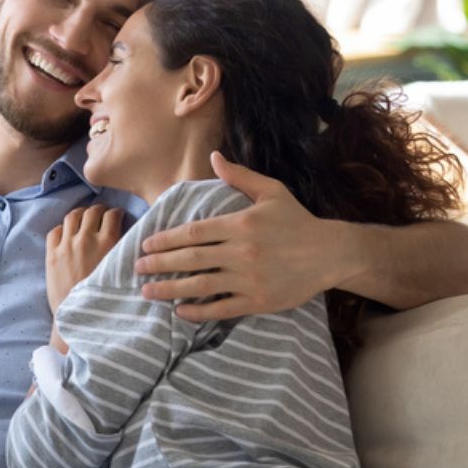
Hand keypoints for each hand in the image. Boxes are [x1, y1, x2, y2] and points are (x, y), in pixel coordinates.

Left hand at [46, 204, 124, 312]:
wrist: (80, 315)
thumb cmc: (105, 297)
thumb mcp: (121, 271)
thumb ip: (122, 251)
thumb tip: (128, 238)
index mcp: (107, 242)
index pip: (112, 214)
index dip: (116, 212)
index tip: (116, 215)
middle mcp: (85, 239)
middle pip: (92, 211)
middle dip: (99, 210)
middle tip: (101, 214)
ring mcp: (66, 246)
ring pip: (72, 216)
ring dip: (80, 214)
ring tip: (83, 218)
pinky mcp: (51, 255)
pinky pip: (54, 231)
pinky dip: (61, 229)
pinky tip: (66, 233)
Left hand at [134, 152, 344, 321]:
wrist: (330, 253)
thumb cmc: (297, 221)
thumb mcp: (271, 192)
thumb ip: (239, 176)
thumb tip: (214, 156)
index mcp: (241, 224)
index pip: (193, 232)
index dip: (166, 239)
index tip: (146, 244)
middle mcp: (242, 252)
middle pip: (190, 259)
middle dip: (159, 264)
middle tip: (137, 268)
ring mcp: (249, 279)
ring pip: (201, 285)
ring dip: (170, 289)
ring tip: (147, 291)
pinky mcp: (259, 301)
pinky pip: (222, 308)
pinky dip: (199, 311)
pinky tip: (180, 311)